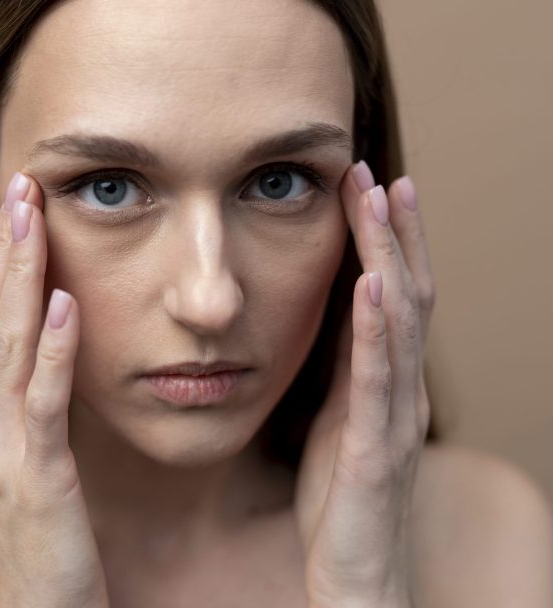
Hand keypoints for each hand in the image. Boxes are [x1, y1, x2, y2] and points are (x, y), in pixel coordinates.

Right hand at [0, 172, 109, 607]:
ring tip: (32, 219)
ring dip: (19, 277)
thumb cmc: (29, 529)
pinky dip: (54, 349)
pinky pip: (44, 402)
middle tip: (9, 185)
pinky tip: (67, 303)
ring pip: (2, 347)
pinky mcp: (40, 477)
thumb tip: (28, 336)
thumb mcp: (8, 452)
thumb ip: (9, 396)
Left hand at [294, 162, 434, 607]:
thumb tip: (331, 310)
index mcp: (383, 379)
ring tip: (379, 200)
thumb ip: (342, 365)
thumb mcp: (336, 414)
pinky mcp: (374, 451)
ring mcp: (393, 417)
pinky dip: (376, 327)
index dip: (385, 239)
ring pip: (400, 322)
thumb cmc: (340, 493)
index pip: (392, 293)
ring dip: (390, 256)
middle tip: (380, 172)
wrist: (354, 575)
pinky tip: (370, 284)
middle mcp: (399, 388)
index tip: (366, 184)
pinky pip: (376, 380)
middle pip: (407, 292)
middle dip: (394, 230)